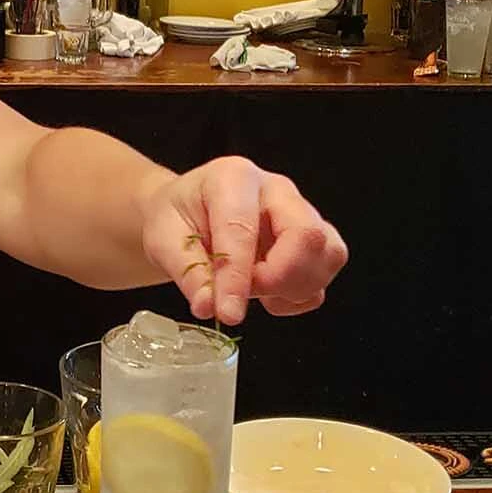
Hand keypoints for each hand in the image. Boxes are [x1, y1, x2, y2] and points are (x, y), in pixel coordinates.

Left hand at [139, 157, 346, 324]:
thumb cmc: (176, 218)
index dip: (238, 278)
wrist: (186, 214)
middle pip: (308, 235)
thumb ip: (187, 272)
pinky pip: (325, 275)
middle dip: (280, 278)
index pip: (244, 230)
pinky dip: (300, 295)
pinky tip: (268, 294)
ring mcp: (302, 213)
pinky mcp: (314, 240)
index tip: (228, 313)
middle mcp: (277, 190)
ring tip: (253, 289)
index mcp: (234, 178)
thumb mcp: (163, 240)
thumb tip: (208, 306)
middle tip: (245, 293)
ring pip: (328, 255)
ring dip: (293, 288)